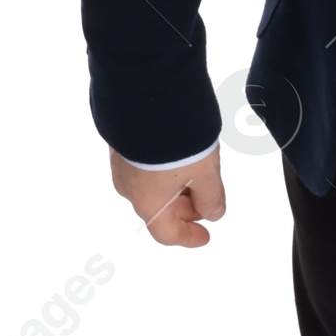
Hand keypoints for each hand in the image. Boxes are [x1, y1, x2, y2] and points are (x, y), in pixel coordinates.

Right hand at [110, 146, 225, 245]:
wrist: (147, 98)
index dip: (189, 237)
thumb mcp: (206, 174)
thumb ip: (211, 198)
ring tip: (198, 172)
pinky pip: (145, 167)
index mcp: (148, 203)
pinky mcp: (121, 144)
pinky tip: (180, 156)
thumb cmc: (176, 141)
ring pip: (152, 187)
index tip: (205, 236)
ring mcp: (122, 165)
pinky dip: (164, 170)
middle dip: (186, 209)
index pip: (167, 233)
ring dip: (176, 187)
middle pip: (160, 210)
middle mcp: (129, 189)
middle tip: (209, 200)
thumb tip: (214, 214)